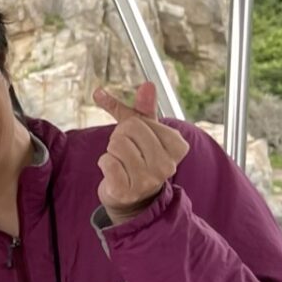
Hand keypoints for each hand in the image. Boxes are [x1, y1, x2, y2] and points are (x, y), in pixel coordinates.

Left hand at [93, 82, 187, 223]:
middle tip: (127, 153)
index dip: (129, 127)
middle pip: (126, 131)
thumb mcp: (144, 131)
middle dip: (119, 138)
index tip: (137, 141)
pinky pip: (106, 163)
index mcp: (177, 146)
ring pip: (116, 146)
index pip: (138, 121)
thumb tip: (147, 84)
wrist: (132, 197)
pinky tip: (115, 174)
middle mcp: (167, 165)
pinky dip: (104, 164)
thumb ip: (143, 108)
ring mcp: (148, 180)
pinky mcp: (127, 191)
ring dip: (111, 152)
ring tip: (122, 163)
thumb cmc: (139, 158)